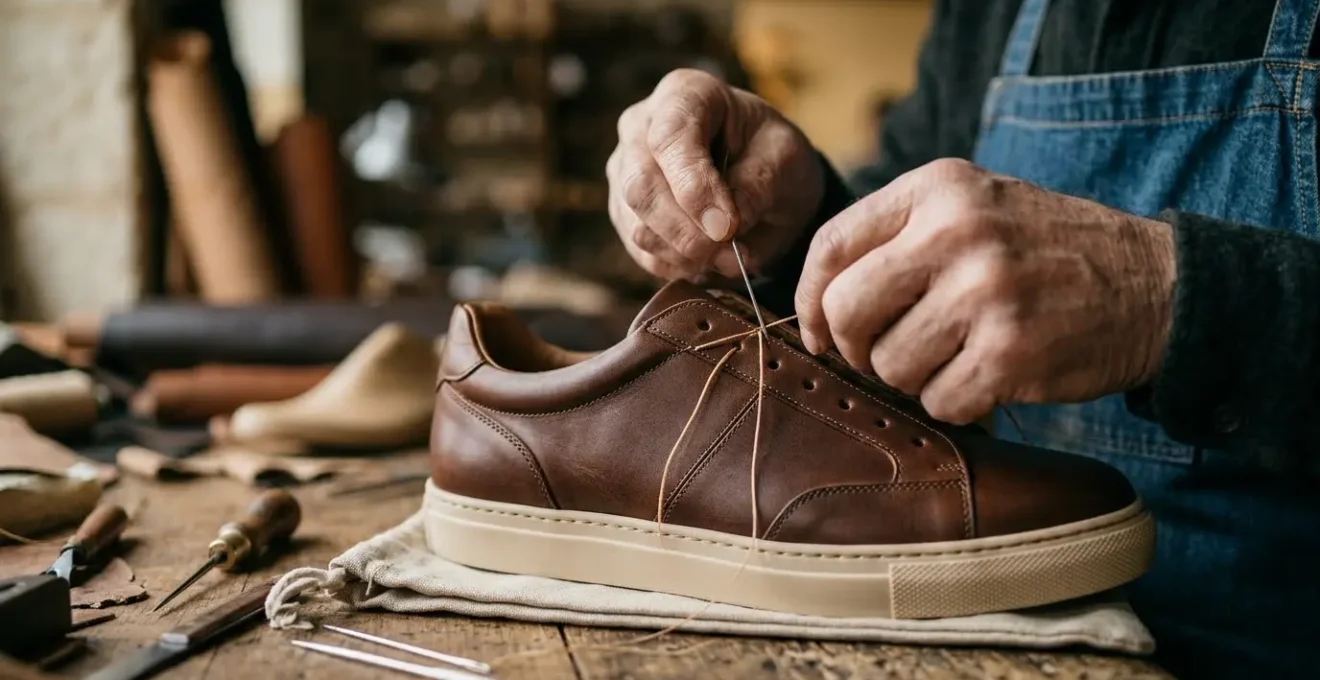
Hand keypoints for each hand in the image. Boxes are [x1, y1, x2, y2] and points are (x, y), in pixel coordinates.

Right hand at [607, 69, 824, 279]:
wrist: (763, 176)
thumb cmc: (772, 154)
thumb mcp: (784, 159)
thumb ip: (757, 185)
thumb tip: (724, 228)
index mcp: (683, 95)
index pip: (669, 138)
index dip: (693, 187)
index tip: (726, 226)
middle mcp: (640, 127)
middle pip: (641, 186)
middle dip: (687, 231)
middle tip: (731, 254)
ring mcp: (625, 170)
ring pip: (637, 225)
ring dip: (686, 254)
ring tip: (730, 258)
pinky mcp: (624, 211)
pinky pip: (640, 250)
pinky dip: (677, 266)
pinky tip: (709, 260)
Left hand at [794, 158, 1176, 423]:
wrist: (1155, 285)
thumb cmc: (1043, 254)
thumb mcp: (972, 210)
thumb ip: (895, 241)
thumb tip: (814, 312)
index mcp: (937, 189)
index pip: (830, 245)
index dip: (809, 300)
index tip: (818, 332)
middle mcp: (957, 231)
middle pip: (845, 311)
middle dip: (856, 348)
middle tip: (888, 355)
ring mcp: (986, 292)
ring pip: (889, 365)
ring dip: (916, 378)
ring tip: (961, 356)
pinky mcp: (1011, 352)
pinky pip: (939, 401)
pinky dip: (959, 403)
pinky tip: (992, 376)